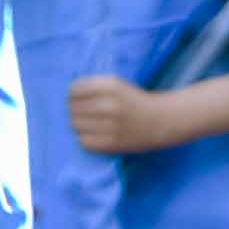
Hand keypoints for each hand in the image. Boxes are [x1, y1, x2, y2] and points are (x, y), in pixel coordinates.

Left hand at [62, 73, 180, 159]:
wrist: (162, 121)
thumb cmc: (135, 101)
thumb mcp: (117, 85)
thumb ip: (93, 88)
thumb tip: (66, 98)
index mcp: (110, 86)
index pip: (74, 89)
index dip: (73, 95)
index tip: (79, 98)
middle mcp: (109, 104)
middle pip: (72, 108)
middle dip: (75, 110)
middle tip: (85, 113)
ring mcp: (110, 125)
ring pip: (76, 125)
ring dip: (79, 125)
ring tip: (90, 124)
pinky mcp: (111, 143)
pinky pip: (84, 141)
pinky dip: (85, 138)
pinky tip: (95, 134)